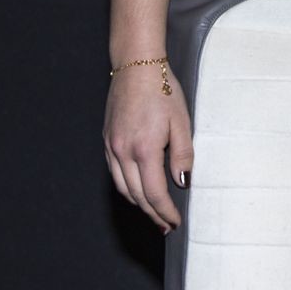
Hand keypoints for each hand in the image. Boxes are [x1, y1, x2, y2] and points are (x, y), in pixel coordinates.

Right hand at [103, 63, 191, 233]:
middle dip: (153, 214)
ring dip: (138, 204)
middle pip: (137, 196)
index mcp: (145, 149)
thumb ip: (183, 154)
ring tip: (153, 212)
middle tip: (165, 224)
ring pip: (122, 188)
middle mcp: (123, 151)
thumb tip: (182, 182)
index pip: (154, 193)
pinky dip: (126, 187)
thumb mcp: (182, 121)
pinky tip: (137, 188)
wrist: (137, 65)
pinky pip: (114, 173)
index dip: (165, 212)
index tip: (175, 221)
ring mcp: (112, 146)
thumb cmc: (162, 89)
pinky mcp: (107, 140)